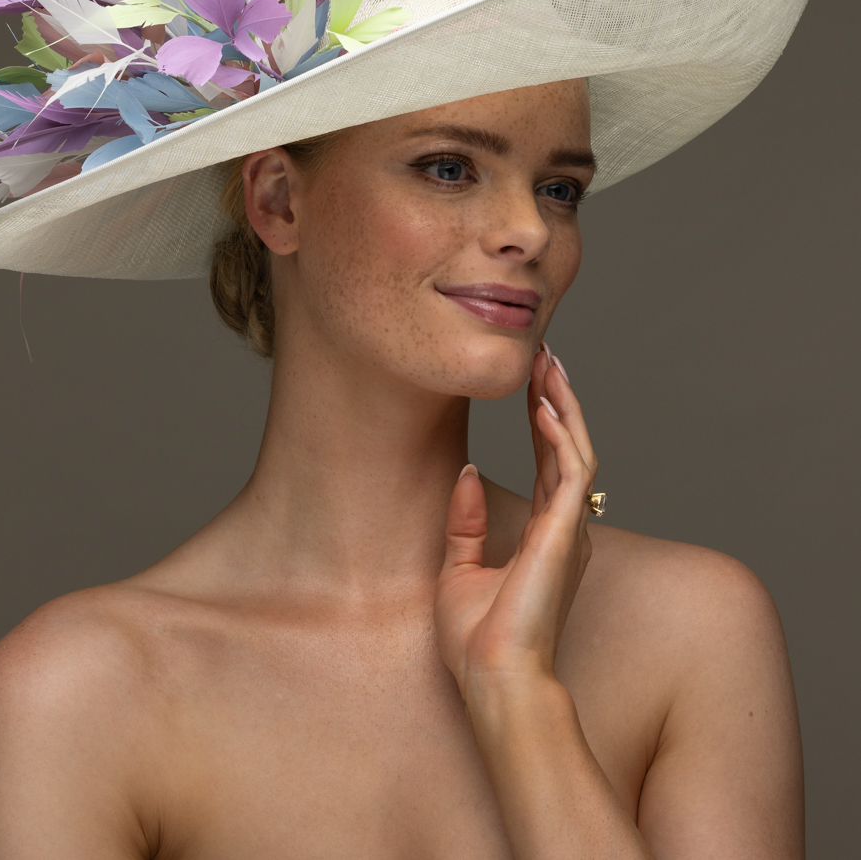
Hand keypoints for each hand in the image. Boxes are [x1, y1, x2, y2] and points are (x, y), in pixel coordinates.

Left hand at [434, 345, 598, 703]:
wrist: (492, 679)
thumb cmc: (477, 642)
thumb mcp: (457, 571)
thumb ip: (464, 523)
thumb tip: (465, 473)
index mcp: (545, 537)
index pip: (547, 463)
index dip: (542, 420)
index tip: (531, 381)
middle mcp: (565, 529)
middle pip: (567, 447)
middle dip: (557, 399)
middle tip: (545, 356)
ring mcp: (569, 531)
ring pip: (577, 450)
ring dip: (563, 406)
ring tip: (548, 364)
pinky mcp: (566, 534)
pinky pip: (572, 472)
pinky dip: (560, 435)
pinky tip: (543, 406)